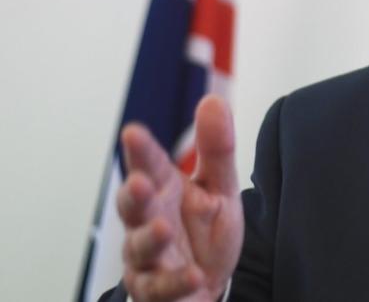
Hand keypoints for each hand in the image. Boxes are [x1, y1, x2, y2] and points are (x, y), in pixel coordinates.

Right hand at [116, 95, 242, 300]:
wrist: (209, 283)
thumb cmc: (205, 231)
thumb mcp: (219, 187)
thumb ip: (216, 149)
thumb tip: (214, 101)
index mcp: (164, 190)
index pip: (149, 166)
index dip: (141, 151)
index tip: (133, 132)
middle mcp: (148, 221)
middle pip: (133, 207)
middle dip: (134, 195)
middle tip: (140, 183)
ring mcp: (147, 257)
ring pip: (141, 247)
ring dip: (151, 238)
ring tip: (165, 229)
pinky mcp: (154, 288)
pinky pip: (160, 287)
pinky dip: (176, 281)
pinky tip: (194, 274)